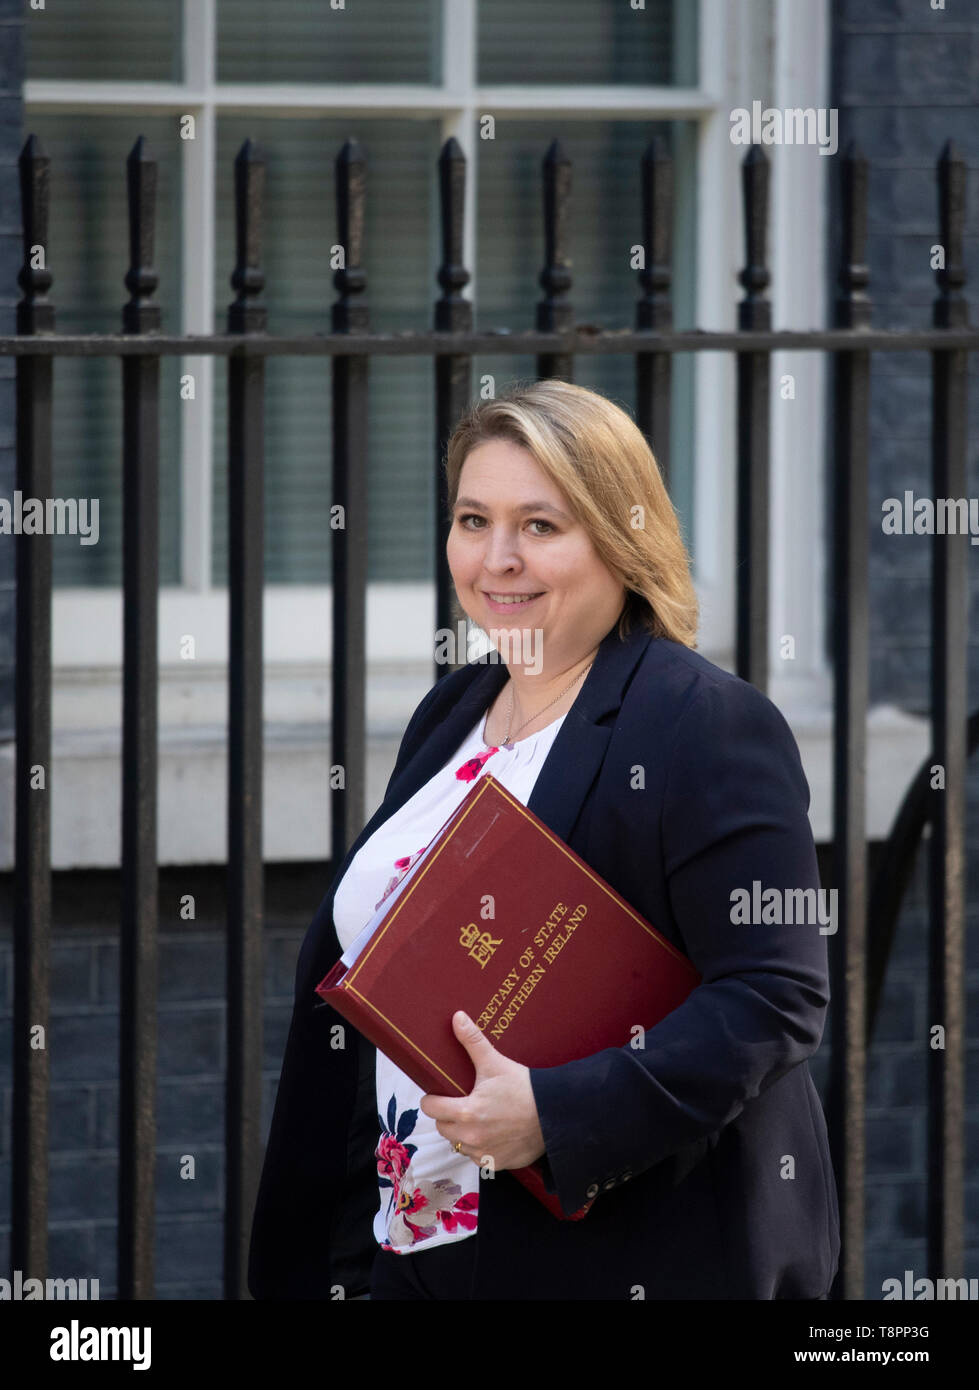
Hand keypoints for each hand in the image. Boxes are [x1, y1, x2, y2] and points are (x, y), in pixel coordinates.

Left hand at [420, 1011, 547, 1170]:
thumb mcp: (495, 1063)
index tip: (440, 1094)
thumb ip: (473, 1041)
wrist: (555, 1114)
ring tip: (478, 1117)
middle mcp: (471, 1136)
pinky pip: (476, 1157)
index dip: (432, 1098)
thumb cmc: (524, 1088)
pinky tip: (491, 1133)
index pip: (431, 1108)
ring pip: (458, 1143)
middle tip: (462, 1102)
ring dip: (462, 1133)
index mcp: (466, 1112)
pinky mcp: (497, 1163)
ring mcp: (484, 1153)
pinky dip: (479, 1147)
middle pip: (442, 1127)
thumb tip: (457, 1017)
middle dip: (447, 1115)